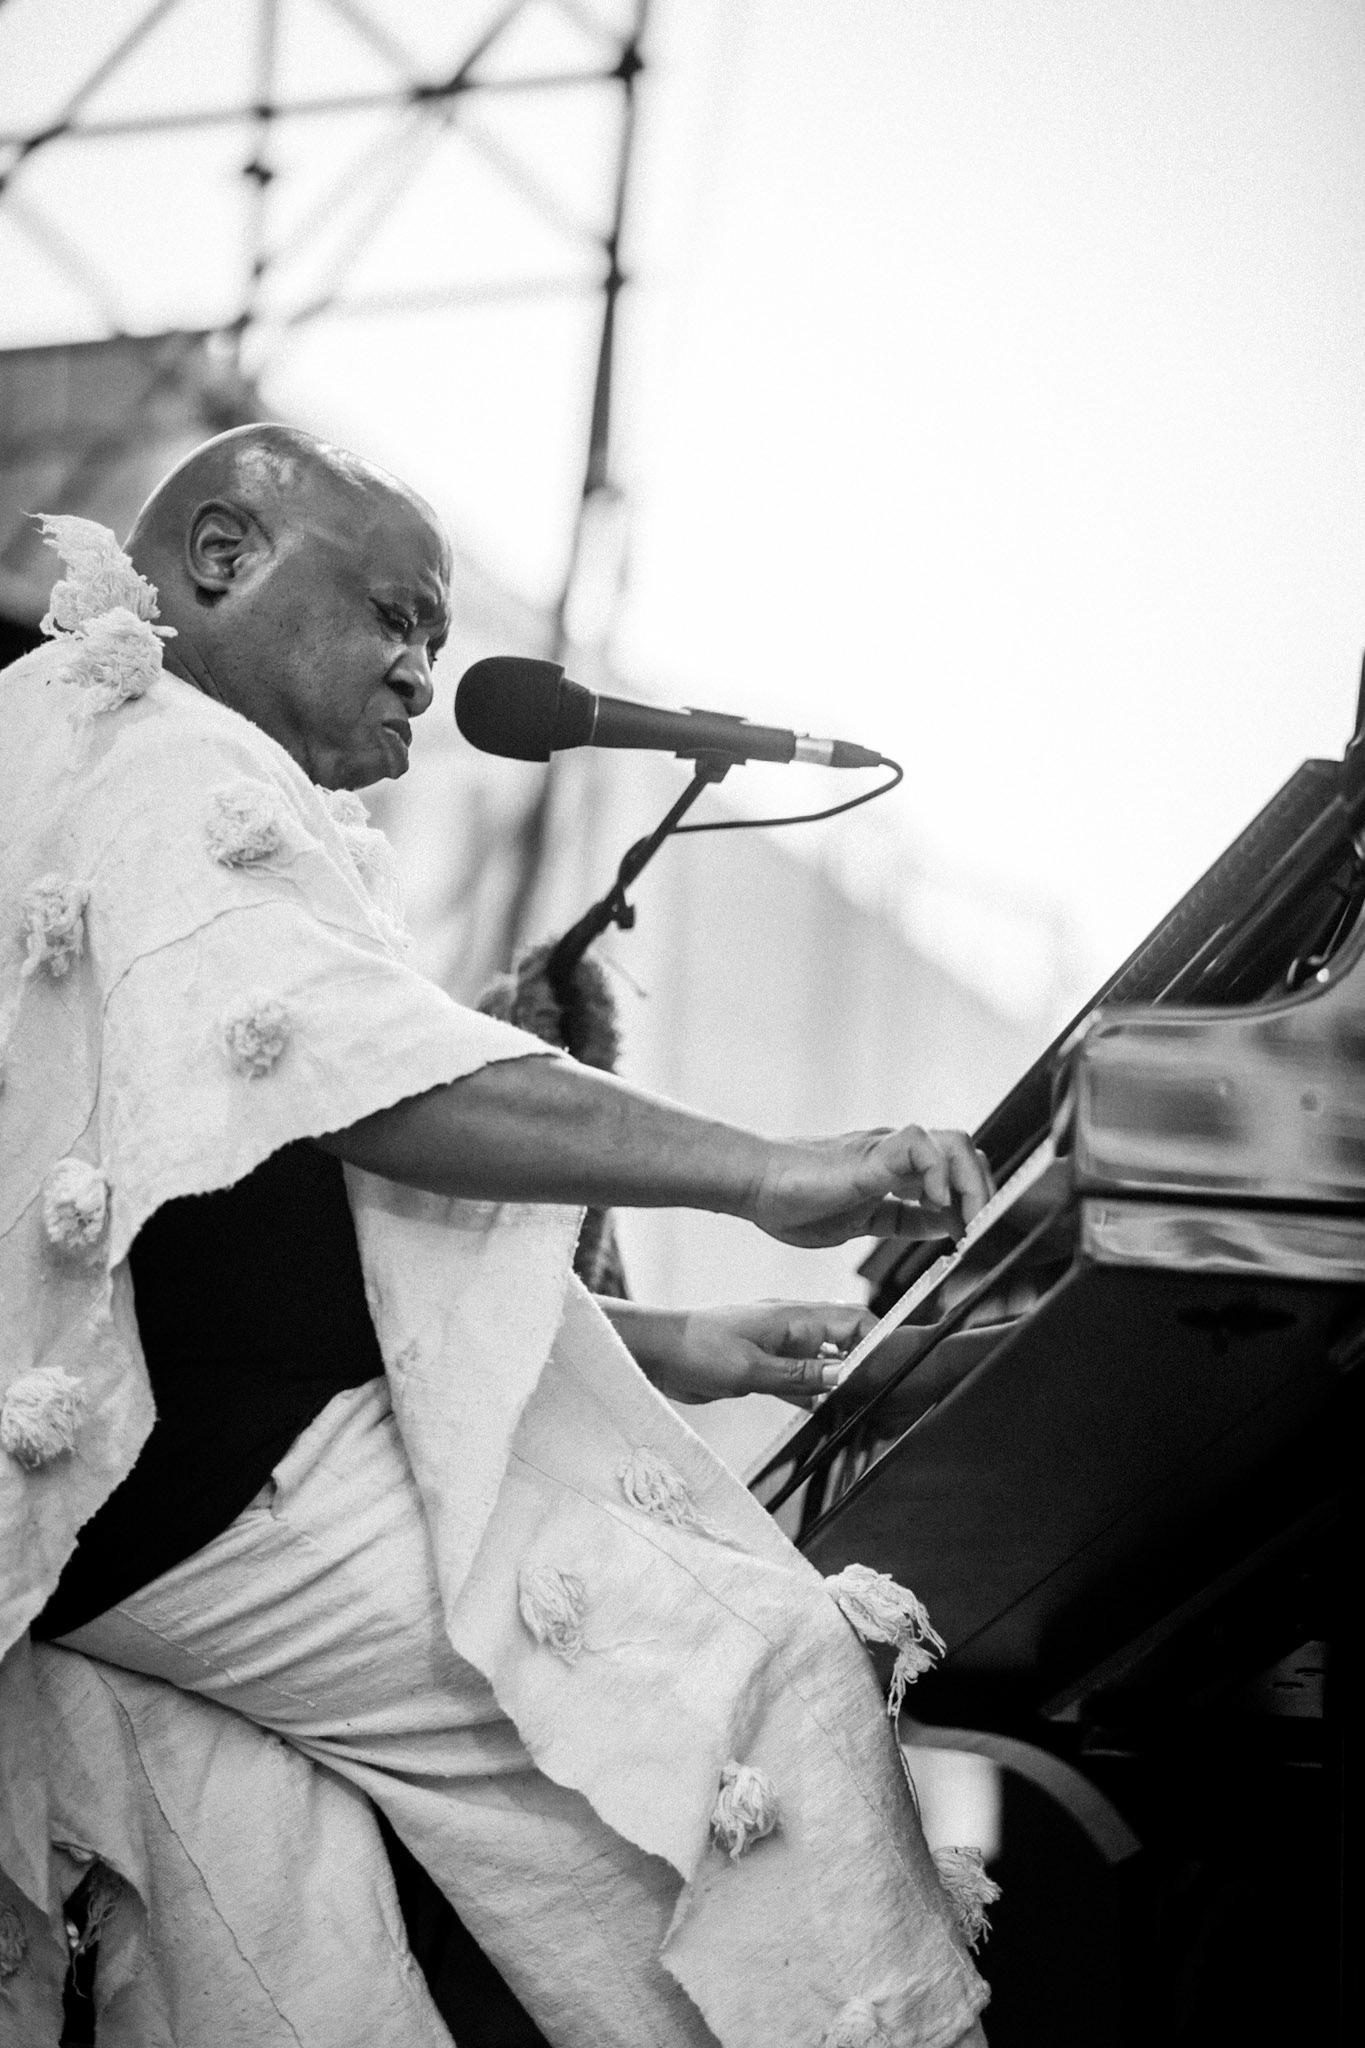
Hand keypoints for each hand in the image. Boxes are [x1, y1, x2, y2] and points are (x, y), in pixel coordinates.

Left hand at [602, 1299, 873, 1405]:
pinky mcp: (765, 1366)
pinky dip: (816, 1392)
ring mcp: (780, 1347)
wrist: (656, 1354)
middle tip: (887, 1391)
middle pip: (846, 1339)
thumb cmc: (698, 1349)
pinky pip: (802, 1378)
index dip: (880, 1339)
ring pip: (825, 1361)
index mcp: (795, 1318)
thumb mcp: (752, 1368)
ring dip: (842, 1380)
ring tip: (865, 1405)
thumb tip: (845, 1376)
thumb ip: (800, 1374)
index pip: (854, 1321)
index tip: (899, 1365)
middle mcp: (793, 1328)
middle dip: (867, 1360)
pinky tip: (828, 1412)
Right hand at [747, 1126, 991, 1249]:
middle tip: (981, 1231)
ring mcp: (885, 1150)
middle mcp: (895, 1154)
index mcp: (893, 1170)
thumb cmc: (791, 1202)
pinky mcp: (870, 1154)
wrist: (754, 1185)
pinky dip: (938, 1174)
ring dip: (972, 1183)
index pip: (953, 1174)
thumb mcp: (862, 1222)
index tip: (976, 1236)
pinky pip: (919, 1146)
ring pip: (953, 1144)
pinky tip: (936, 1203)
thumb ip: (901, 1220)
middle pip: (963, 1154)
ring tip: (969, 1219)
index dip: (973, 1203)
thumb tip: (940, 1225)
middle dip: (983, 1193)